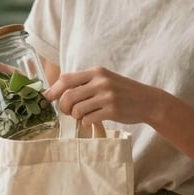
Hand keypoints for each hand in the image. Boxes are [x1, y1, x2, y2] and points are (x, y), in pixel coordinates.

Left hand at [44, 66, 160, 124]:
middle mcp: (100, 82)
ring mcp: (107, 96)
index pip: (66, 79)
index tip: (45, 99)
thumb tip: (57, 91)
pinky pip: (88, 119)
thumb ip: (85, 83)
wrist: (148, 101)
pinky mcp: (112, 111)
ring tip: (83, 115)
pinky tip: (93, 119)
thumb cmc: (122, 91)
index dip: (52, 90)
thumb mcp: (104, 80)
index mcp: (96, 72)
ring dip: (75, 116)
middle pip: (68, 96)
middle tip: (67, 111)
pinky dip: (86, 122)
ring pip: (77, 109)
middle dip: (63, 107)